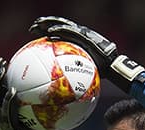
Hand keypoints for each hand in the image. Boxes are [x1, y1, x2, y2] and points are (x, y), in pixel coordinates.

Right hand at [0, 58, 38, 129]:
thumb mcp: (29, 114)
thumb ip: (32, 101)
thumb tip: (48, 90)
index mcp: (0, 104)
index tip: (2, 60)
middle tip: (0, 60)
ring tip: (3, 71)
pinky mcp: (4, 122)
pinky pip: (6, 108)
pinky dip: (8, 99)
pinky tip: (13, 90)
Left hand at [28, 17, 144, 92]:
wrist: (113, 66)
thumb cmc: (100, 73)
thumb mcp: (83, 74)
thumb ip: (70, 76)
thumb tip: (58, 90)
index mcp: (77, 42)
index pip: (60, 34)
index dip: (47, 31)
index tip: (35, 34)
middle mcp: (78, 35)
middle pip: (58, 27)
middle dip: (44, 25)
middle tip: (32, 28)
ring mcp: (82, 34)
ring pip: (62, 25)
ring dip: (48, 24)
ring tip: (36, 26)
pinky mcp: (86, 35)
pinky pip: (70, 32)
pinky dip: (60, 32)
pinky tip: (50, 33)